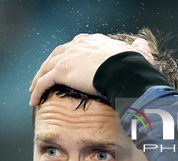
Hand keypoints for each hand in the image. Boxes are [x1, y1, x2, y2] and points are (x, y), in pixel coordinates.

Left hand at [29, 34, 153, 106]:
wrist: (123, 70)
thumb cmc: (131, 65)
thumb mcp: (134, 54)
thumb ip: (136, 50)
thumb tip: (143, 46)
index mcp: (92, 42)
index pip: (74, 47)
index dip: (67, 56)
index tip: (64, 64)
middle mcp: (77, 45)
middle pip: (56, 55)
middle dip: (48, 66)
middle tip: (43, 76)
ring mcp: (68, 57)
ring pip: (46, 68)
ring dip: (38, 79)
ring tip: (34, 90)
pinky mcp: (62, 70)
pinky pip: (44, 82)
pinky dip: (37, 91)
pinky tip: (34, 101)